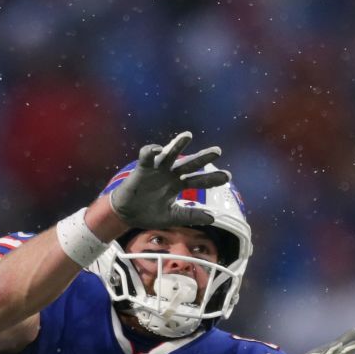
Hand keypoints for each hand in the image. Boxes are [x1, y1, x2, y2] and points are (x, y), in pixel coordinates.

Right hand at [109, 132, 230, 228]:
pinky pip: (147, 157)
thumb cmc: (149, 213)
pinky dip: (151, 151)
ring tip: (187, 135)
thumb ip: (191, 216)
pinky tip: (159, 149)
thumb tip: (213, 217)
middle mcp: (170, 174)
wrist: (126, 215)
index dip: (212, 178)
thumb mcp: (173, 217)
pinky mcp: (143, 169)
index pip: (198, 179)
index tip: (228, 176)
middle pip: (189, 164)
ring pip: (170, 154)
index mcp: (178, 185)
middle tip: (218, 151)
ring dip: (178, 144)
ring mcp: (157, 170)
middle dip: (203, 158)